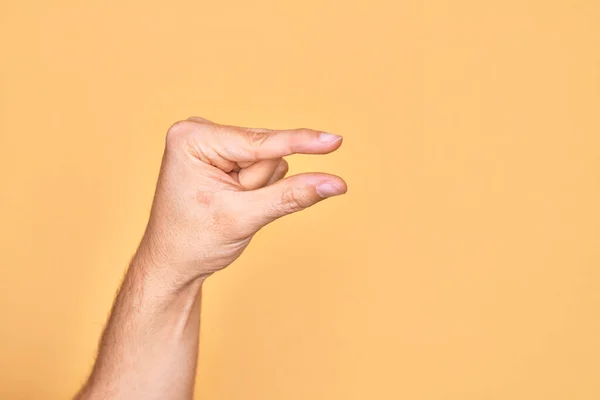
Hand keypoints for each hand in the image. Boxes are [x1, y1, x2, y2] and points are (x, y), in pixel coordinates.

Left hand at [135, 117, 346, 288]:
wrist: (172, 264)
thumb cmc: (194, 242)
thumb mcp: (244, 217)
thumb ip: (292, 196)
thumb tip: (335, 183)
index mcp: (192, 138)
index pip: (261, 142)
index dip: (300, 144)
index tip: (335, 141)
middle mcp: (200, 132)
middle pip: (265, 150)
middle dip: (259, 184)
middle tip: (233, 207)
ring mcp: (212, 143)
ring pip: (268, 159)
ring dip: (258, 189)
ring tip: (229, 206)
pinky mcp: (222, 156)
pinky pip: (262, 165)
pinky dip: (255, 189)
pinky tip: (232, 201)